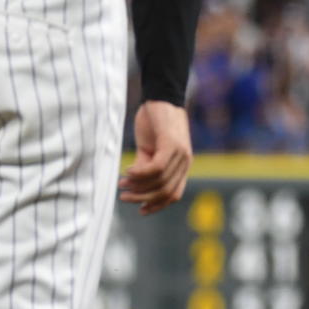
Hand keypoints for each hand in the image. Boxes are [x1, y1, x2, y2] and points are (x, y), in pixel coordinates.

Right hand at [119, 100, 192, 214]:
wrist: (160, 98)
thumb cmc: (154, 123)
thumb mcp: (149, 149)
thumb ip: (145, 166)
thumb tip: (135, 184)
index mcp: (182, 167)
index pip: (174, 195)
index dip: (157, 205)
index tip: (141, 210)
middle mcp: (185, 163)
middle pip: (165, 191)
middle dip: (143, 198)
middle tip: (124, 197)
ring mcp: (181, 154)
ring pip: (160, 181)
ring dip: (138, 186)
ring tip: (122, 184)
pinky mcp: (172, 145)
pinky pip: (156, 167)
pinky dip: (140, 173)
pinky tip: (127, 172)